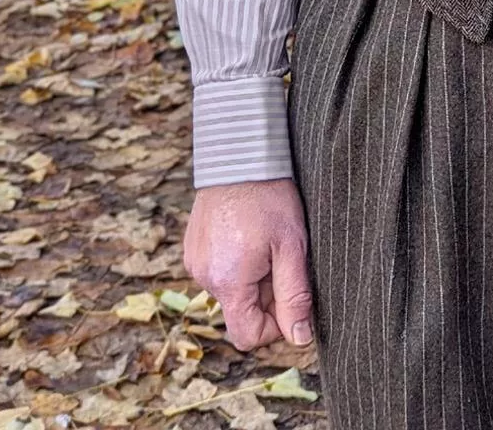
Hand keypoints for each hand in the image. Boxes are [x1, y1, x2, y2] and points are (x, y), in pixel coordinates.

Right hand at [183, 179, 312, 351]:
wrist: (240, 154)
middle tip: (281, 256)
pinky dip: (237, 262)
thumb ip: (294, 296)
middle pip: (240, 311)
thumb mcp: (292, 246)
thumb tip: (299, 338)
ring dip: (252, 277)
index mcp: (228, 282)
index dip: (275, 325)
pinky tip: (248, 233)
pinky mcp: (193, 247)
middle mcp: (204, 277)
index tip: (291, 296)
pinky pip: (219, 270)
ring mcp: (195, 261)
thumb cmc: (269, 197)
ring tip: (265, 240)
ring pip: (231, 290)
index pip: (247, 336)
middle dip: (265, 294)